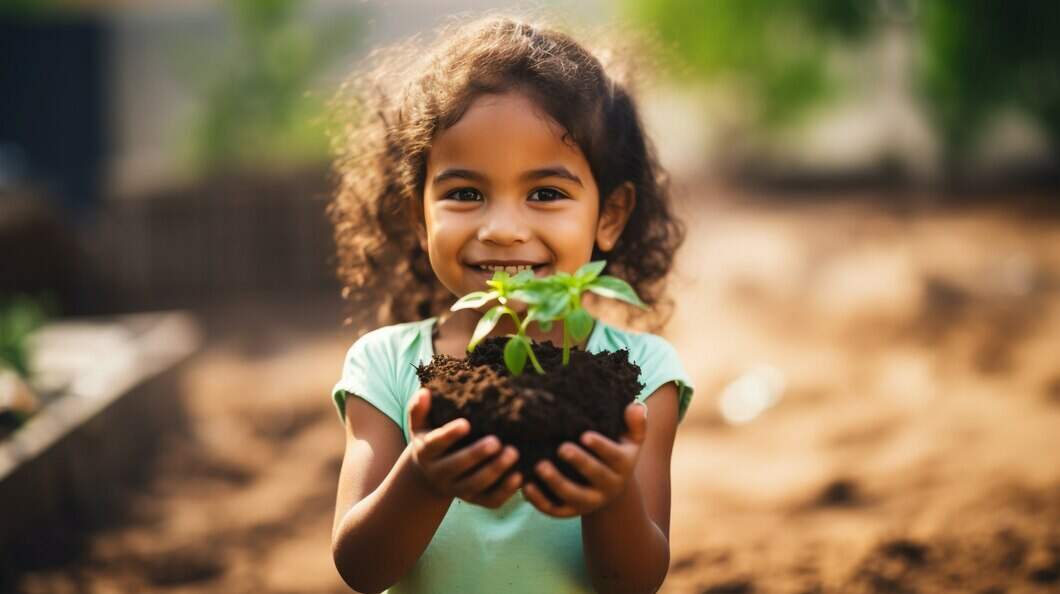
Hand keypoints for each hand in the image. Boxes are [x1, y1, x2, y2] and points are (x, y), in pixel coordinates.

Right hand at [406, 388, 522, 507]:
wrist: (430, 477)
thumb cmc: (431, 440)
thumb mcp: (420, 426)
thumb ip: (418, 409)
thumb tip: (425, 392)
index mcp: (426, 452)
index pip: (436, 444)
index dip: (450, 435)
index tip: (466, 424)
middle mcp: (440, 474)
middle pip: (457, 466)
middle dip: (477, 455)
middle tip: (496, 441)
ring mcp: (457, 489)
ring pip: (475, 484)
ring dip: (495, 470)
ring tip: (513, 453)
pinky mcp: (474, 500)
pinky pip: (490, 500)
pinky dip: (505, 491)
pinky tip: (519, 476)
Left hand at [523, 401, 647, 517]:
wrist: (609, 488)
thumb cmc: (616, 453)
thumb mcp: (631, 440)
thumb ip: (636, 423)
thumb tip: (636, 406)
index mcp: (622, 466)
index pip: (614, 456)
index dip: (601, 447)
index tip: (585, 436)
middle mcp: (608, 486)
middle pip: (595, 475)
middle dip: (579, 462)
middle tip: (562, 448)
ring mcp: (588, 501)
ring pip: (573, 495)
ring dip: (556, 482)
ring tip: (540, 466)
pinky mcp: (570, 511)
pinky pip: (554, 509)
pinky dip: (539, 501)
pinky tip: (526, 486)